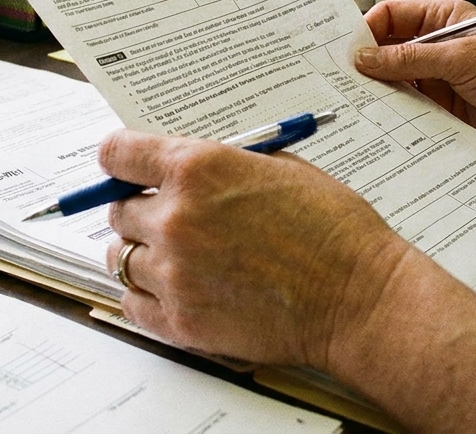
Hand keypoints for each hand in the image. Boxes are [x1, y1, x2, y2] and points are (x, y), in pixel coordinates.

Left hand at [100, 129, 411, 368]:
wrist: (359, 297)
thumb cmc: (331, 229)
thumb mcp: (276, 167)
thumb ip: (218, 166)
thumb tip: (176, 167)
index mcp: (197, 169)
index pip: (117, 154)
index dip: (120, 161)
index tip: (124, 168)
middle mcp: (175, 218)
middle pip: (117, 210)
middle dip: (141, 210)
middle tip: (172, 219)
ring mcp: (174, 273)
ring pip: (120, 257)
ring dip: (143, 254)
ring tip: (180, 258)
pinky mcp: (180, 321)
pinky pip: (131, 304)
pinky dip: (147, 296)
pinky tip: (177, 289)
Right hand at [355, 0, 475, 156]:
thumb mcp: (464, 58)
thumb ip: (412, 57)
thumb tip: (366, 57)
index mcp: (445, 21)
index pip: (393, 16)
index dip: (367, 28)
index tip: (344, 47)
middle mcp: (438, 49)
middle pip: (388, 50)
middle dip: (365, 61)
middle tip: (339, 76)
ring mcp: (438, 82)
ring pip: (394, 83)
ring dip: (377, 91)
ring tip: (353, 100)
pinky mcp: (441, 112)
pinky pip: (408, 112)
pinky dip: (392, 116)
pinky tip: (377, 121)